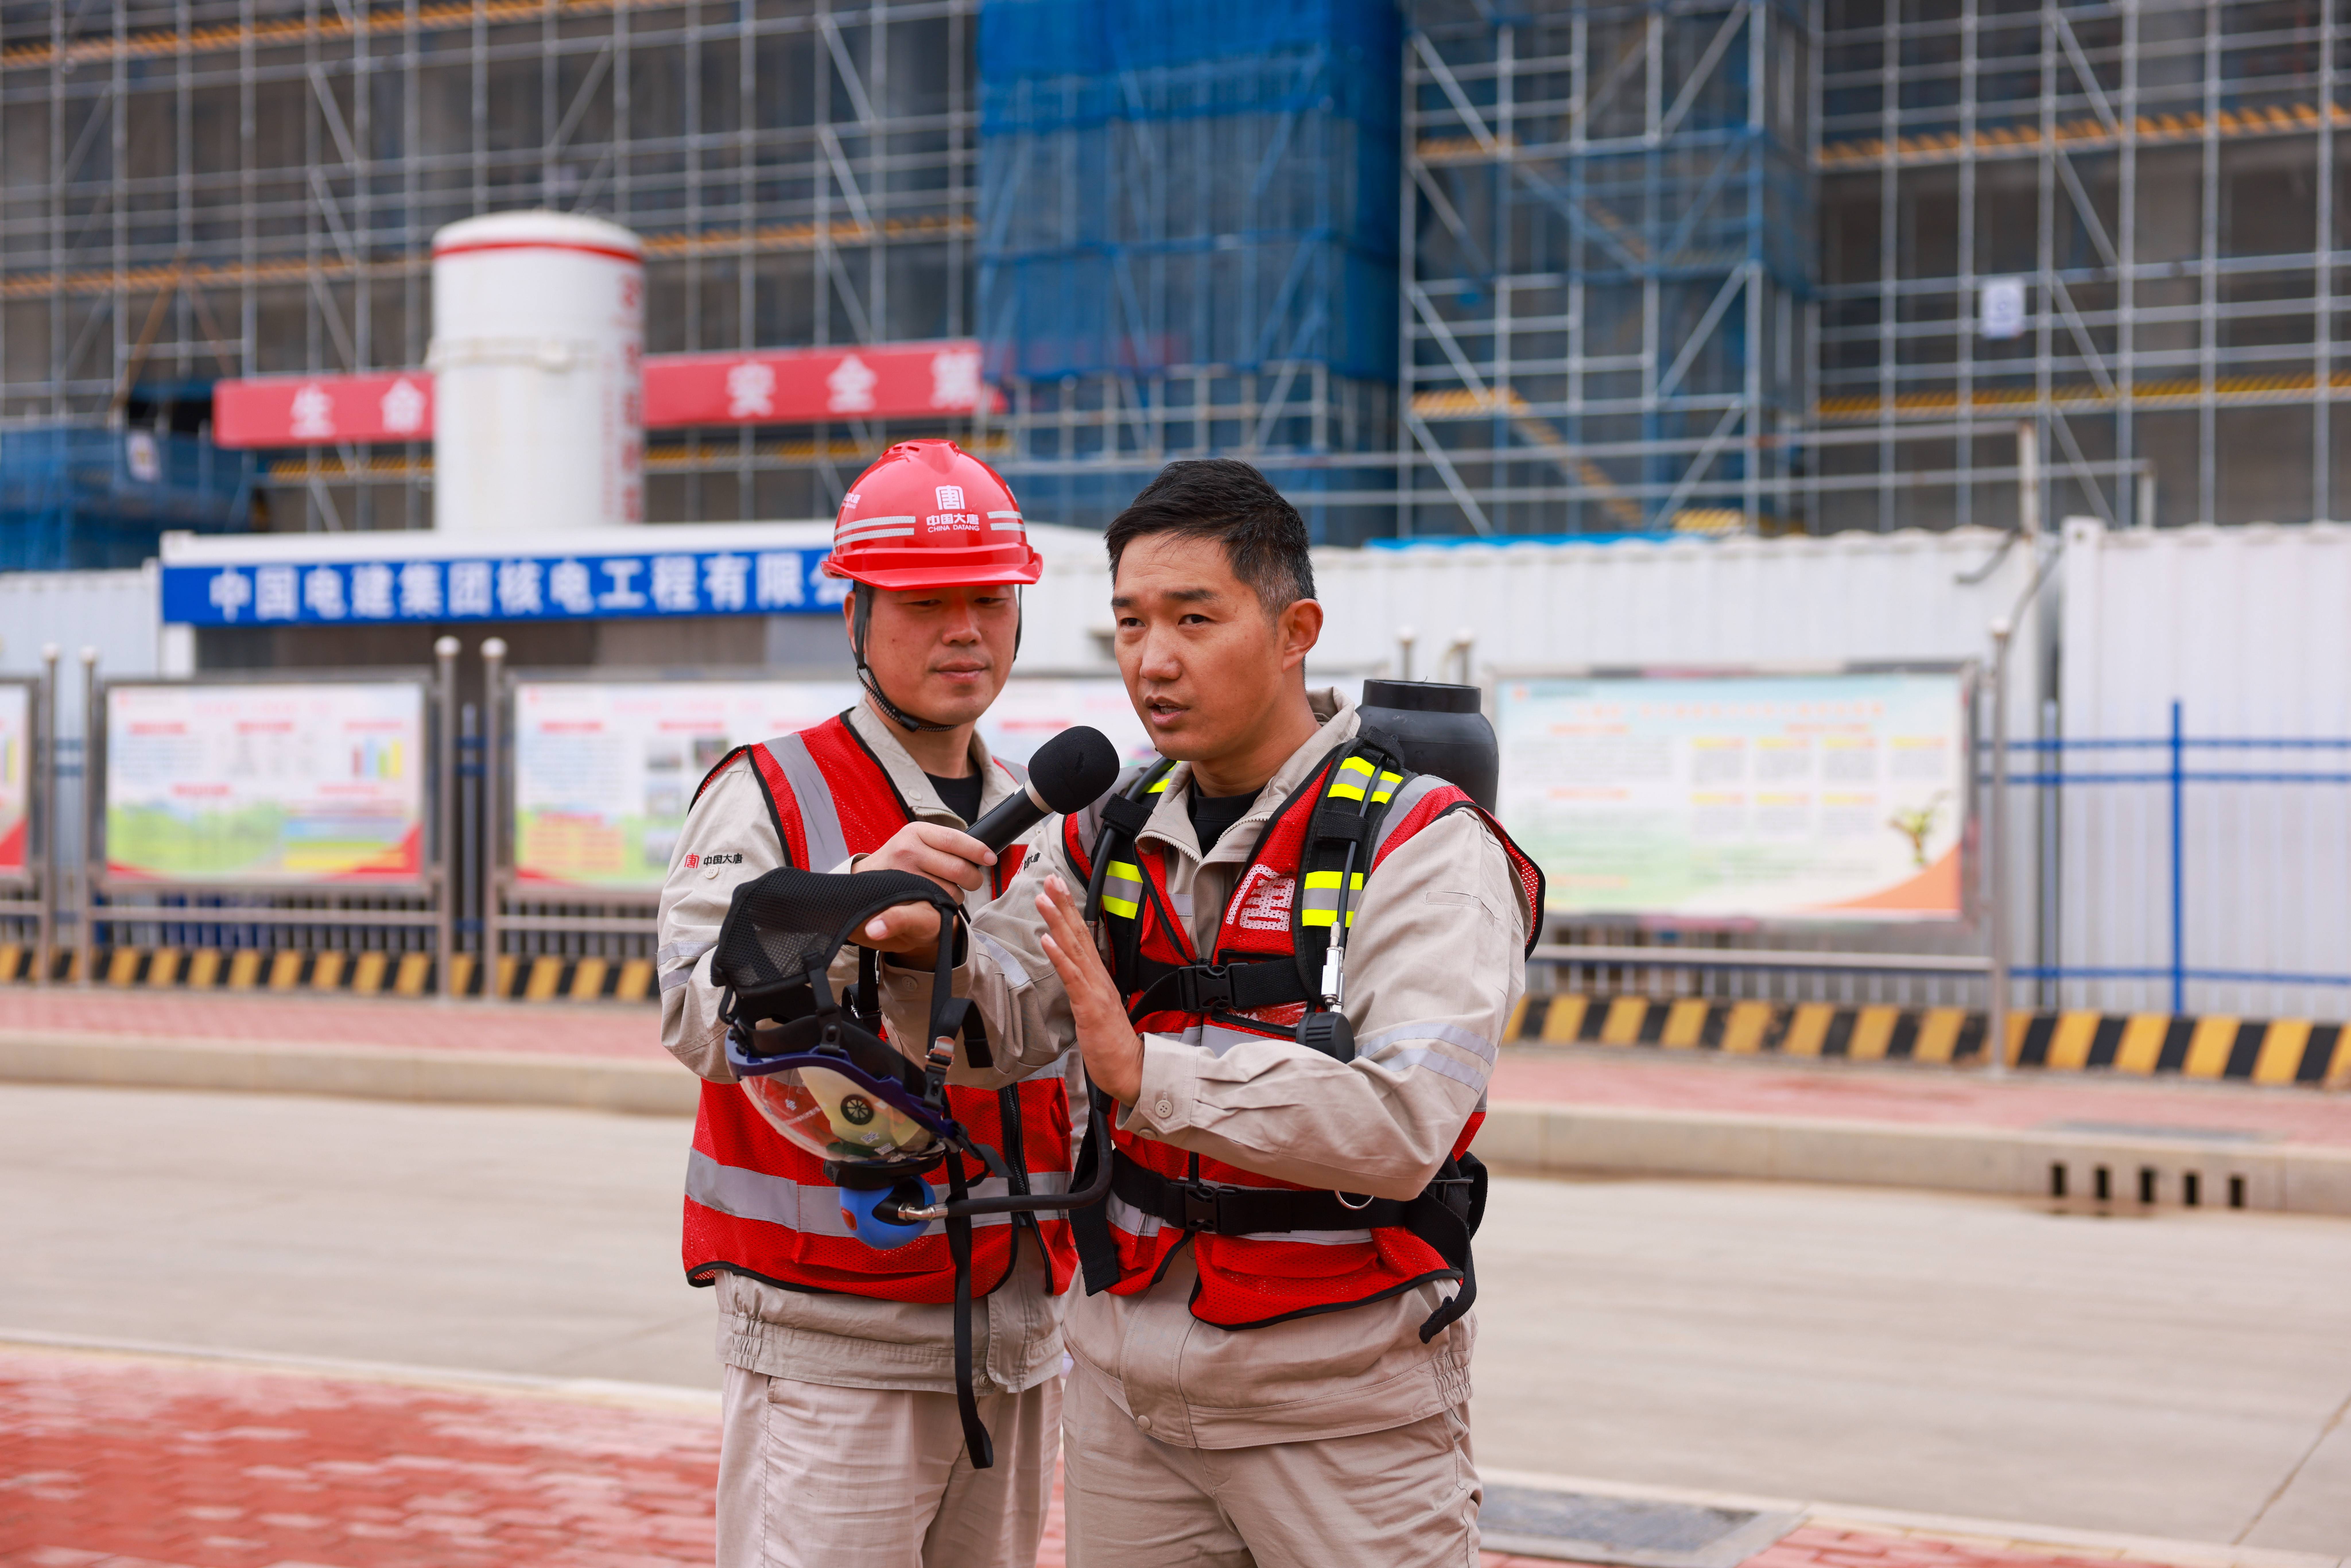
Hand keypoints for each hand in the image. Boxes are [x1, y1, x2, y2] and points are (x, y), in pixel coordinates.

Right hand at [864, 821, 994, 894]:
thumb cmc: (901, 858)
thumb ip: (945, 843)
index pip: (955, 839)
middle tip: (973, 881)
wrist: (865, 877)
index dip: (977, 850)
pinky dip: (945, 904)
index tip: (991, 858)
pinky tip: (938, 898)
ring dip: (957, 894)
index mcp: (917, 831)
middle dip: (973, 878)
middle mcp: (908, 849)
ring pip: (950, 890)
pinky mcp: (902, 895)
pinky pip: (937, 903)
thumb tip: (982, 852)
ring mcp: (904, 873)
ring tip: (948, 889)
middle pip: (957, 868)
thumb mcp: (918, 840)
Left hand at [1035, 873, 1143, 1105]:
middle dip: (1064, 905)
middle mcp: (1098, 978)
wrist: (1131, 1070)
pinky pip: (1072, 978)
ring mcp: (1095, 991)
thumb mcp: (1095, 1010)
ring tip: (1044, 899)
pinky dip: (1059, 957)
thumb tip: (1072, 975)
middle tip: (1050, 879)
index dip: (1069, 912)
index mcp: (1099, 978)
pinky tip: (1047, 940)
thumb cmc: (1112, 1045)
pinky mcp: (1090, 1007)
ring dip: (1057, 922)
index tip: (1057, 889)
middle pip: (1080, 934)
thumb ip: (1085, 990)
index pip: (1083, 938)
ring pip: (1075, 949)